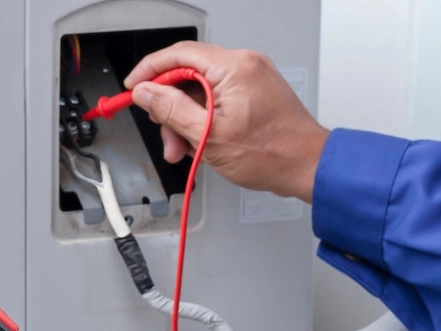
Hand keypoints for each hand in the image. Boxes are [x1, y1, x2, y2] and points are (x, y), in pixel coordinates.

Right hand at [125, 42, 329, 201]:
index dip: (149, 71)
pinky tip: (198, 141)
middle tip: (162, 131)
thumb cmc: (271, 154)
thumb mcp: (208, 136)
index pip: (178, 55)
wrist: (307, 166)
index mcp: (234, 68)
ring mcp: (251, 76)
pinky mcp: (254, 90)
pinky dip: (202, 117)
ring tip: (182, 148)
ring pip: (200, 88)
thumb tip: (145, 92)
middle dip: (168, 104)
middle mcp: (244, 64)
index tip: (133, 89)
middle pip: (187, 73)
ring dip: (184, 117)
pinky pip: (216, 96)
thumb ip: (171, 110)